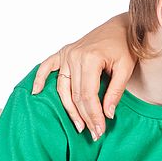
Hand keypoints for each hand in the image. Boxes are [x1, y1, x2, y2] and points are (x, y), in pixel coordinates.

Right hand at [31, 13, 135, 140]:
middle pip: (75, 95)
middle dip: (84, 116)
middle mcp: (74, 56)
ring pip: (63, 88)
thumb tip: (107, 114)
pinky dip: (40, 78)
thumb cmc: (125, 47)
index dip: (94, 115)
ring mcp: (67, 54)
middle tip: (93, 133)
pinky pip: (47, 66)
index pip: (88, 96)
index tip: (100, 130)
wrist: (121, 27)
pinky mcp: (64, 52)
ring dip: (69, 108)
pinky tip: (35, 92)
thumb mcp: (125, 69)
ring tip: (78, 125)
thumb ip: (115, 92)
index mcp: (90, 59)